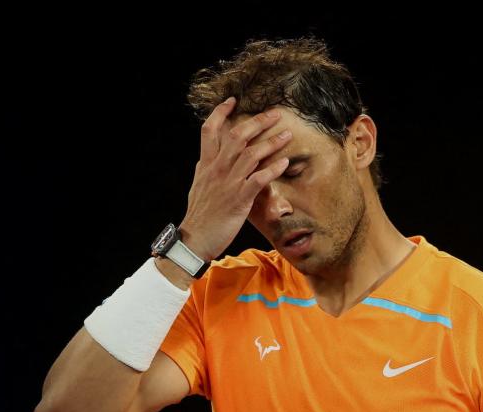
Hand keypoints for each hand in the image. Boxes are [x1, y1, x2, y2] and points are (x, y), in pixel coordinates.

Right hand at [178, 97, 293, 260]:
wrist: (195, 239)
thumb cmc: (199, 215)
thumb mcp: (198, 186)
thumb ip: (204, 170)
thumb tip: (205, 158)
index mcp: (206, 164)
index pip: (209, 130)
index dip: (221, 113)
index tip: (233, 101)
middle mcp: (216, 169)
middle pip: (237, 136)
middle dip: (257, 122)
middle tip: (275, 113)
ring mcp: (228, 183)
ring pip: (250, 155)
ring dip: (271, 143)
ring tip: (287, 135)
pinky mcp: (239, 199)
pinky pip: (258, 179)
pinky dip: (272, 170)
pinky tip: (284, 163)